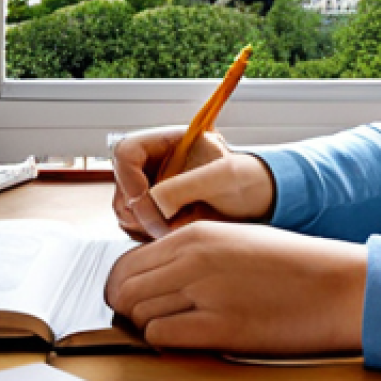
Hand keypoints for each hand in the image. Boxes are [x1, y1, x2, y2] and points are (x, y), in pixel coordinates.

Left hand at [105, 221, 365, 354]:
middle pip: (124, 288)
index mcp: (197, 234)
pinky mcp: (219, 327)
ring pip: (137, 312)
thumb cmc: (288, 263)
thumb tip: (153, 275)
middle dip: (127, 306)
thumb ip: (191, 251)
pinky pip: (161, 335)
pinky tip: (187, 335)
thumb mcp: (233, 239)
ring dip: (147, 323)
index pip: (128, 261)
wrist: (332, 284)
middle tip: (145, 316)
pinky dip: (164, 339)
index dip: (123, 284)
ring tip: (173, 324)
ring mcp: (205, 292)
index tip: (133, 296)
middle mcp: (194, 258)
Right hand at [111, 127, 274, 240]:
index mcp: (167, 143)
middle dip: (142, 212)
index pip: (126, 153)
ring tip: (182, 226)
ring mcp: (152, 190)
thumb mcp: (221, 176)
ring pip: (126, 213)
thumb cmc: (247, 178)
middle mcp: (154, 166)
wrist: (258, 200)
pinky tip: (179, 233)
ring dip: (148, 227)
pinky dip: (152, 237)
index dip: (129, 178)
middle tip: (170, 224)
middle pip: (122, 188)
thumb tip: (151, 202)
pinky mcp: (155, 214)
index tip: (147, 202)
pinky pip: (137, 230)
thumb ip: (183, 186)